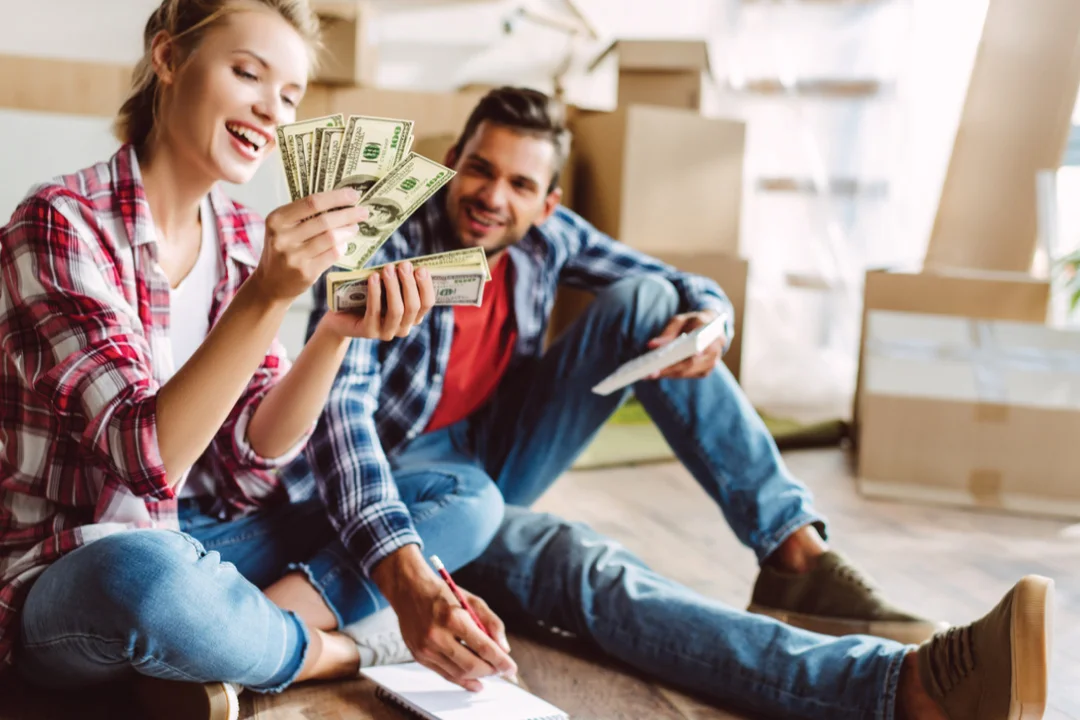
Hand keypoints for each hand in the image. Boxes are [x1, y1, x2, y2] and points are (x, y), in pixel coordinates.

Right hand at [250, 187, 367, 302]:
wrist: (271, 284)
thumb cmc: (281, 251)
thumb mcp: (283, 229)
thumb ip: (303, 216)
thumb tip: (340, 202)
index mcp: (276, 220)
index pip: (311, 203)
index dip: (335, 197)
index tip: (353, 194)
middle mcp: (283, 237)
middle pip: (324, 221)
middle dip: (348, 214)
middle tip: (363, 212)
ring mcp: (294, 256)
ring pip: (331, 238)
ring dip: (348, 231)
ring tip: (355, 227)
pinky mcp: (306, 272)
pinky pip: (332, 254)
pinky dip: (343, 247)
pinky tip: (346, 243)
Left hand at [318, 262, 435, 340]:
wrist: (341, 315)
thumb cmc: (368, 296)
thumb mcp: (386, 288)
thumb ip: (399, 280)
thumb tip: (408, 265)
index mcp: (412, 317)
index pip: (427, 303)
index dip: (426, 286)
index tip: (422, 268)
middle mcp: (403, 328)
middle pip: (413, 306)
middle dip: (410, 284)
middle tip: (404, 264)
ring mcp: (387, 332)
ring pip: (397, 310)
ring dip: (394, 287)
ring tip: (388, 268)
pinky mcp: (369, 332)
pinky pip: (374, 311)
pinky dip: (375, 292)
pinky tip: (373, 277)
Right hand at [373, 547, 515, 691]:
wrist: (409, 590)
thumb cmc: (441, 593)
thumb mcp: (471, 600)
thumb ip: (491, 623)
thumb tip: (504, 648)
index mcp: (453, 617)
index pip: (483, 647)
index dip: (501, 661)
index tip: (511, 668)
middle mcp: (437, 635)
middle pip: (472, 665)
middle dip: (491, 671)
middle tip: (502, 670)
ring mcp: (426, 648)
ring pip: (459, 673)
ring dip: (479, 677)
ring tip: (490, 673)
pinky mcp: (419, 656)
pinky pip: (445, 674)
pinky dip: (462, 681)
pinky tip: (475, 682)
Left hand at [646, 310, 725, 378]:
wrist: (711, 328)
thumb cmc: (692, 323)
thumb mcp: (679, 320)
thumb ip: (667, 332)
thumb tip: (651, 345)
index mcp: (709, 330)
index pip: (693, 343)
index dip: (679, 352)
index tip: (662, 359)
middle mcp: (715, 348)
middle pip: (690, 362)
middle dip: (669, 368)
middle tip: (650, 372)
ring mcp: (712, 361)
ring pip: (688, 371)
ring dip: (669, 374)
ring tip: (650, 374)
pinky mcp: (707, 370)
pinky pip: (688, 375)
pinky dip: (673, 374)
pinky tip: (660, 373)